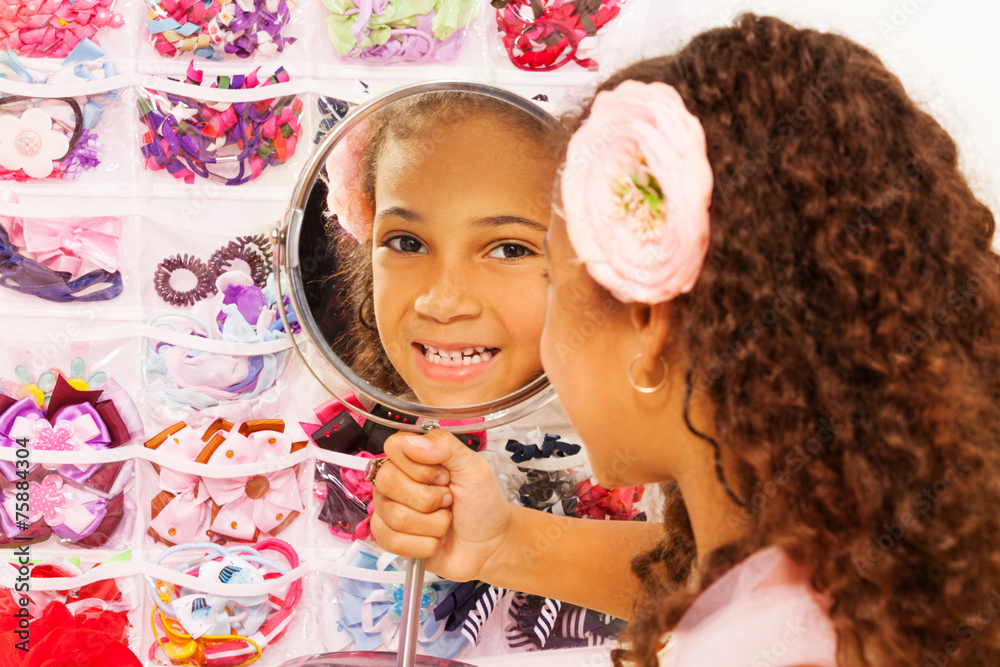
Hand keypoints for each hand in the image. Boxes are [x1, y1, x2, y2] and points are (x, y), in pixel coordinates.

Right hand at [370, 429, 513, 581]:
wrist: (489, 543)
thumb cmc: (482, 503)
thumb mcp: (473, 467)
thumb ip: (445, 446)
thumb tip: (411, 442)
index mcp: (412, 457)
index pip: (394, 447)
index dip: (421, 467)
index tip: (444, 476)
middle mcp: (395, 480)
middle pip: (388, 482)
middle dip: (429, 498)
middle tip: (447, 499)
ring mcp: (388, 509)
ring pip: (396, 517)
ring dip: (433, 524)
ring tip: (445, 519)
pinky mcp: (388, 538)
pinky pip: (393, 541)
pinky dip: (425, 544)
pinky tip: (435, 538)